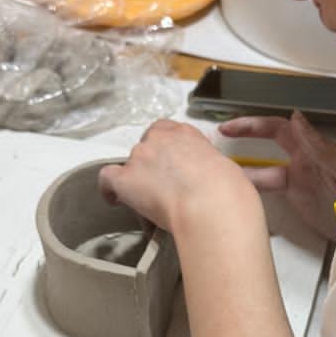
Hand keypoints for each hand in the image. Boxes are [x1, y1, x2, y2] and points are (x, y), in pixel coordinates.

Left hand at [99, 119, 259, 234]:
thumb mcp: (224, 167)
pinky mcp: (125, 179)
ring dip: (137, 180)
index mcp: (186, 133)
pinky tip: (114, 200)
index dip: (164, 149)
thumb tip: (204, 178)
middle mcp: (159, 139)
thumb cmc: (227, 190)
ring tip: (148, 202)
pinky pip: (108, 179)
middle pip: (146, 149)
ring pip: (130, 166)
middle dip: (151, 165)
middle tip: (162, 187)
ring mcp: (139, 157)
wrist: (211, 205)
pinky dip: (109, 190)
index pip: (165, 131)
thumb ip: (207, 166)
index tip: (170, 164)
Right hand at [218, 112, 335, 240]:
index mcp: (312, 149)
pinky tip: (238, 200)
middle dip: (242, 141)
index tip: (229, 128)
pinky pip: (272, 197)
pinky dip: (254, 195)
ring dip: (243, 174)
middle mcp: (303, 163)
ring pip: (264, 175)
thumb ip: (321, 146)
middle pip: (266, 147)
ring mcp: (300, 185)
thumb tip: (296, 118)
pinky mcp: (300, 206)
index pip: (278, 129)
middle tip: (212, 144)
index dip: (253, 125)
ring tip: (217, 177)